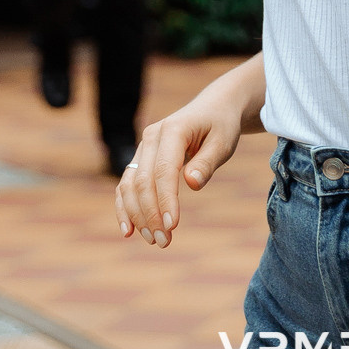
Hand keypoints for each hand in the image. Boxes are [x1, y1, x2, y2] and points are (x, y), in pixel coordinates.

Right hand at [114, 89, 245, 248]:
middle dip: (151, 214)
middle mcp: (151, 136)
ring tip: (154, 240)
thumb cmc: (221, 126)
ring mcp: (143, 147)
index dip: (166, 200)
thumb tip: (192, 184)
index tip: (173, 226)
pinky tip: (128, 230)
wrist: (213, 107)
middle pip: (143, 181)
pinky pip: (127, 184)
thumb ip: (207, 162)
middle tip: (165, 242)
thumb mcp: (223, 141)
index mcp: (173, 129)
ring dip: (137, 215)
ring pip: (130, 184)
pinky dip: (125, 207)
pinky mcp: (141, 158)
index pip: (164, 170)